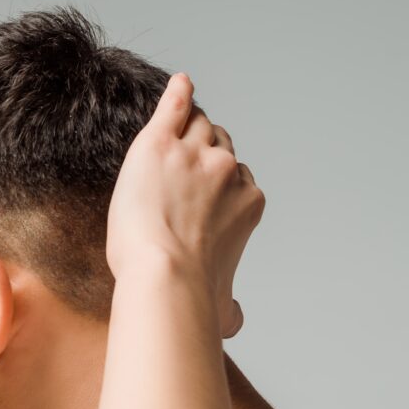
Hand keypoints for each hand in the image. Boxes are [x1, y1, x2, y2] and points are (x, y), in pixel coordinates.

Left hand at [106, 73, 264, 337]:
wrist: (162, 276)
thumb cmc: (188, 295)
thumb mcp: (221, 307)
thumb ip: (230, 308)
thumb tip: (234, 322)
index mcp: (248, 199)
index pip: (237, 174)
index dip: (217, 182)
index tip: (200, 195)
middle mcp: (228, 170)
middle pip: (219, 144)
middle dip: (204, 154)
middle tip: (181, 171)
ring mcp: (195, 152)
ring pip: (196, 125)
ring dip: (186, 128)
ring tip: (173, 133)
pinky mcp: (159, 143)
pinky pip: (174, 107)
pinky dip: (177, 95)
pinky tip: (178, 86)